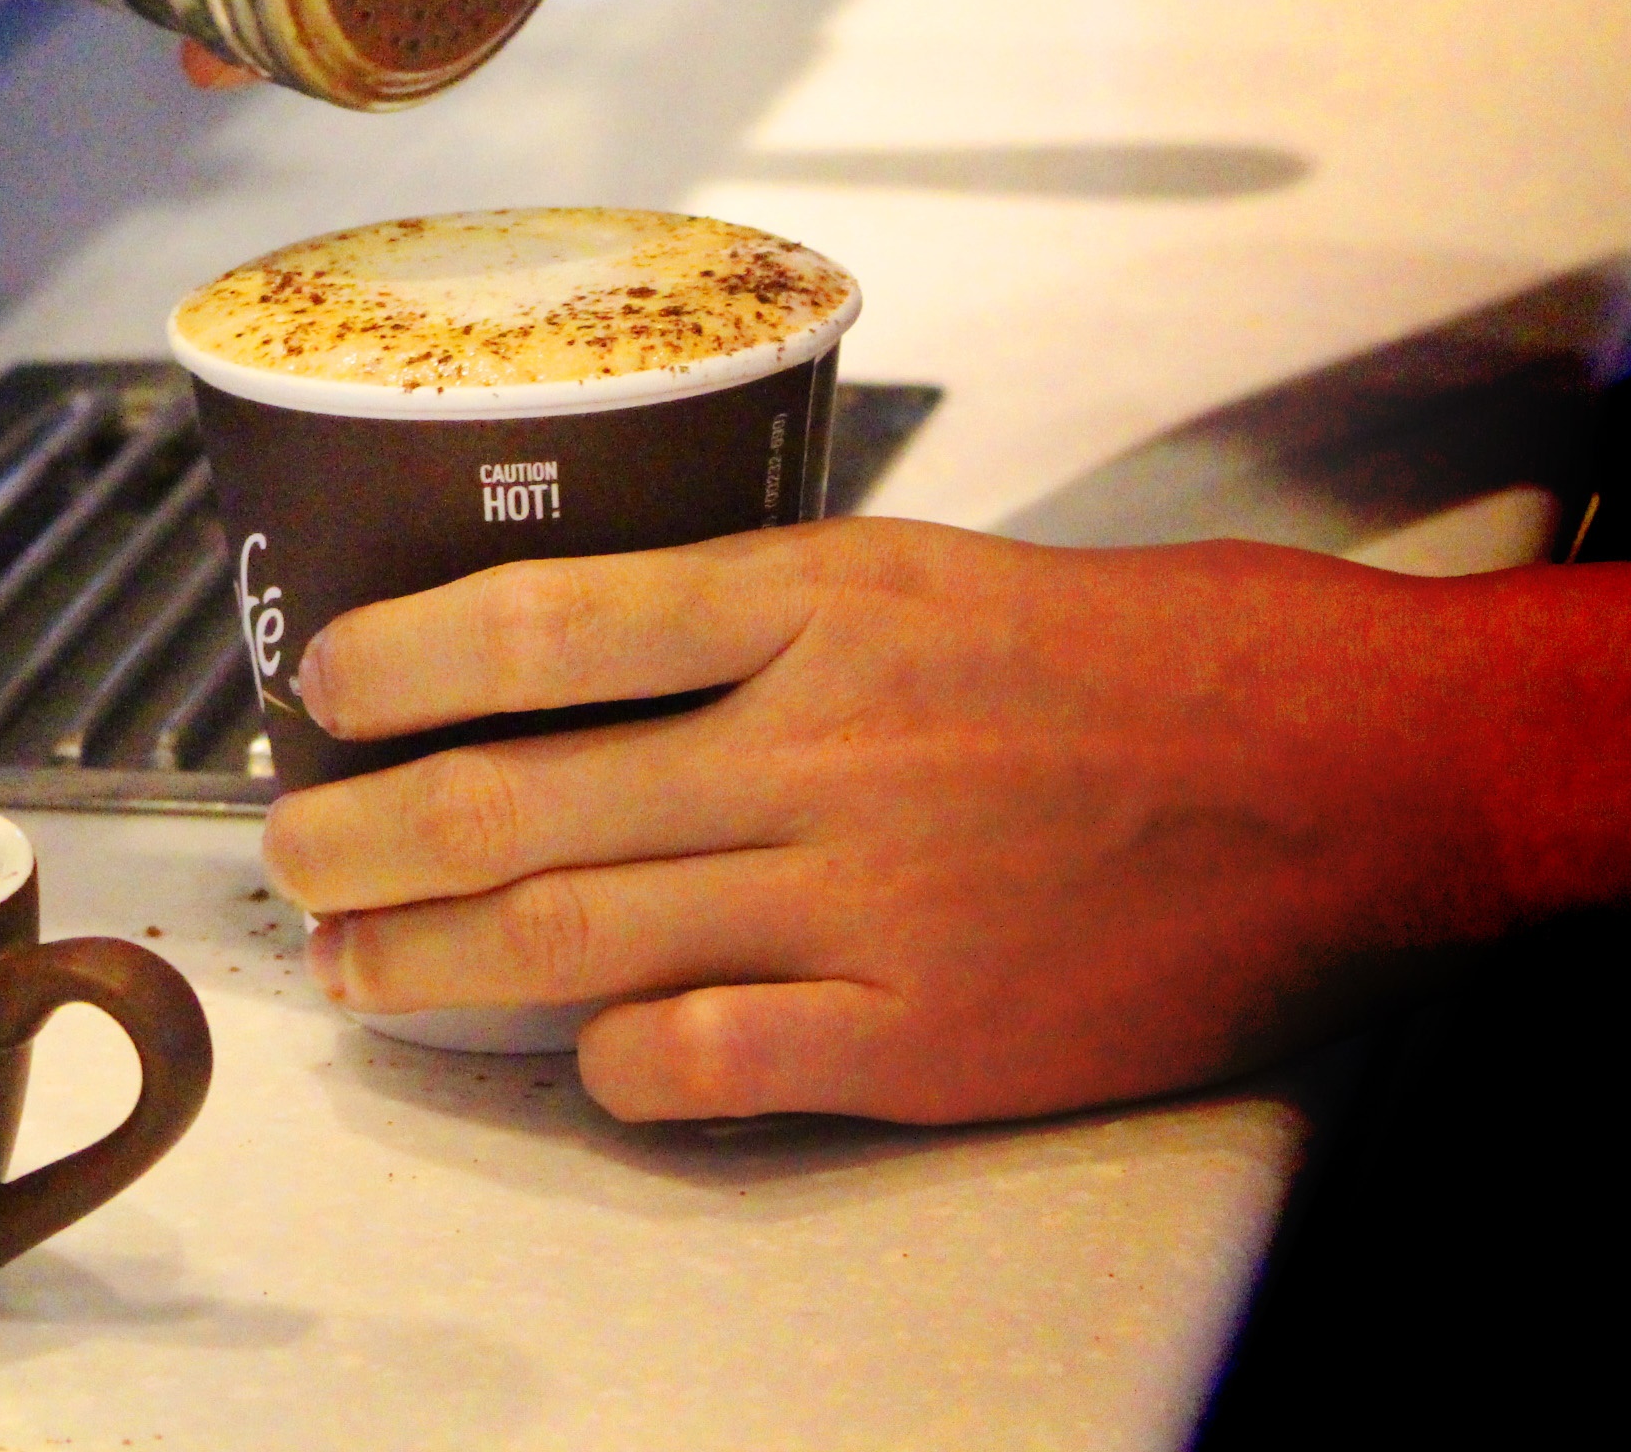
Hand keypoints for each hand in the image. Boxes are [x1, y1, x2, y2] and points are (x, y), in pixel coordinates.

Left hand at [260, 519, 1630, 1122]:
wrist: (1345, 778)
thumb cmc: (1138, 660)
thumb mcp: (924, 570)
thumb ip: (751, 615)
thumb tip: (566, 654)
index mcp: (817, 601)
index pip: (546, 620)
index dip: (398, 657)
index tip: (318, 684)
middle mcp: (817, 744)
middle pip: (517, 794)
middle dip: (365, 832)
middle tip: (288, 849)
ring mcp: (865, 897)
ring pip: (574, 930)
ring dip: (432, 956)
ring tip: (353, 961)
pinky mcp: (923, 1032)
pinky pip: (707, 1059)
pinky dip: (615, 1062)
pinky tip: (579, 1053)